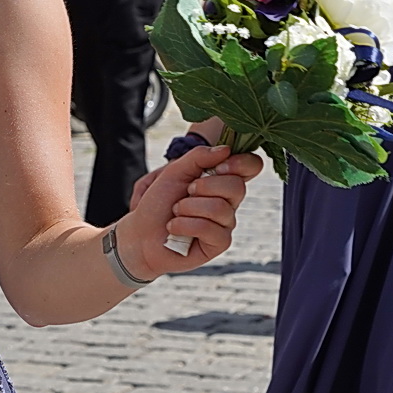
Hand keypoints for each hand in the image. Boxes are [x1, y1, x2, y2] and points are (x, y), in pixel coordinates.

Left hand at [116, 144, 260, 277]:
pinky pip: (210, 230)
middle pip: (238, 186)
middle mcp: (228, 201)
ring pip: (220, 208)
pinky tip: (175, 228)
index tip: (220, 166)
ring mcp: (225, 223)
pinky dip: (185, 225)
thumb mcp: (174, 171)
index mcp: (222, 179)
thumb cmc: (157, 202)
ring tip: (175, 213)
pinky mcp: (219, 243)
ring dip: (188, 208)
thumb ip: (198, 157)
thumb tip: (226, 150)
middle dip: (204, 187)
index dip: (241, 163)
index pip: (251, 166)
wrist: (140, 233)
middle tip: (186, 192)